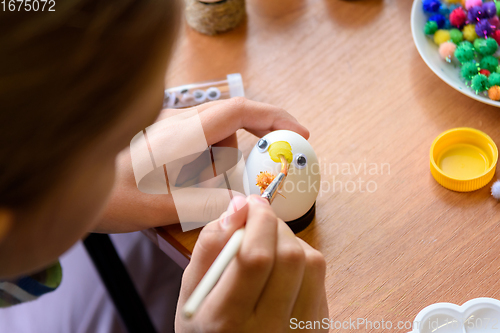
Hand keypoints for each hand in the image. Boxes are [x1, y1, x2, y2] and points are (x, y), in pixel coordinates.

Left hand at [94, 98, 308, 232]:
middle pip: (232, 122)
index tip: (300, 134)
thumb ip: (205, 205)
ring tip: (200, 192)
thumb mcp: (160, 207)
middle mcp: (180, 125)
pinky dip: (209, 167)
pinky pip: (201, 148)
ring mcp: (172, 132)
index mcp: (182, 133)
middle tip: (263, 173)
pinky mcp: (167, 143)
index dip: (275, 118)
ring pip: (217, 139)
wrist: (70, 188)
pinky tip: (188, 189)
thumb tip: (242, 205)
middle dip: (252, 145)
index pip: (238, 111)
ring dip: (223, 164)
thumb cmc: (108, 195)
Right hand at [175, 195, 328, 332]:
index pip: (255, 258)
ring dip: (291, 240)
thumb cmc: (208, 323)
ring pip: (311, 262)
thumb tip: (240, 206)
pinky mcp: (317, 327)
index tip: (253, 203)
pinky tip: (282, 268)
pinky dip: (302, 259)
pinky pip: (320, 277)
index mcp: (227, 320)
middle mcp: (268, 329)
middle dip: (275, 225)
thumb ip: (210, 244)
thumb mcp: (193, 288)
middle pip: (289, 257)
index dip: (258, 220)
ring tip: (269, 246)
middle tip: (259, 220)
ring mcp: (299, 330)